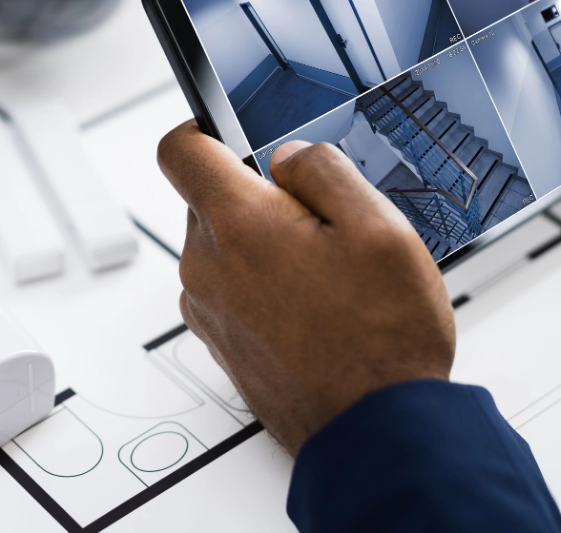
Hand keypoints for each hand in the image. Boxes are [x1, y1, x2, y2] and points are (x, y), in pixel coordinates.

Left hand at [157, 122, 454, 455]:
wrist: (375, 432)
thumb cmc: (381, 340)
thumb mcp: (379, 227)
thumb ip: (324, 170)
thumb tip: (287, 156)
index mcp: (238, 225)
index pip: (178, 149)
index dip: (203, 128)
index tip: (231, 133)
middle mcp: (207, 267)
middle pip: (209, 200)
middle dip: (258, 197)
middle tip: (321, 223)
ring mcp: (210, 310)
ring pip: (223, 247)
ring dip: (264, 245)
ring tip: (327, 275)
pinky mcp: (222, 343)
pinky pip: (231, 289)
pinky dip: (263, 285)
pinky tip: (317, 307)